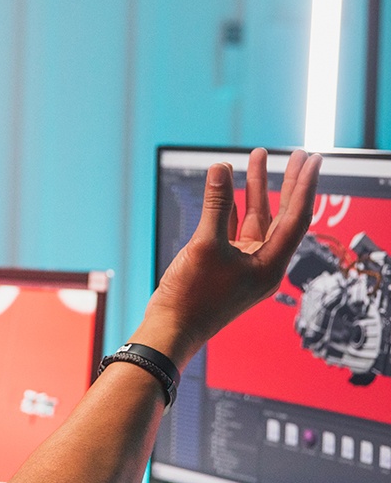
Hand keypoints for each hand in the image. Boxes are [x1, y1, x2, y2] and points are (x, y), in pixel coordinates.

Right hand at [139, 148, 321, 367]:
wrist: (171, 328)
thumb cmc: (192, 297)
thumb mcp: (205, 245)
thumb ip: (215, 205)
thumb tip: (221, 168)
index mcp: (270, 265)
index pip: (297, 218)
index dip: (305, 186)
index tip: (312, 159)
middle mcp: (262, 263)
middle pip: (283, 215)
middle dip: (288, 183)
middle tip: (298, 155)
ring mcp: (242, 264)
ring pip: (255, 218)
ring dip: (256, 189)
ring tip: (257, 158)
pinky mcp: (223, 264)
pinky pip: (233, 228)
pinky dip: (231, 206)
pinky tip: (228, 186)